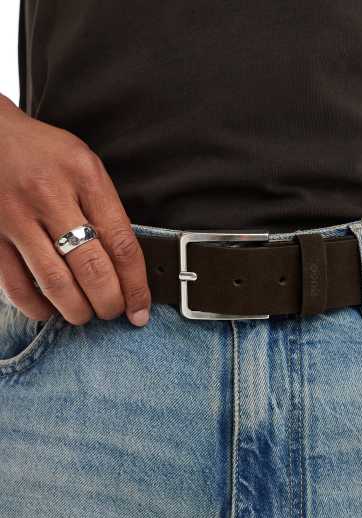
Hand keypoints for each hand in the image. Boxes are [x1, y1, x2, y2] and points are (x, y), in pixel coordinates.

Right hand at [0, 95, 150, 326]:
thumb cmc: (42, 153)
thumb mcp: (84, 166)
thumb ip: (105, 210)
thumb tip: (126, 268)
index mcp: (84, 176)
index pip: (122, 244)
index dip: (136, 286)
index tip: (140, 309)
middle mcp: (50, 195)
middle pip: (92, 268)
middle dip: (108, 302)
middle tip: (111, 312)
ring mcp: (15, 216)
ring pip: (55, 283)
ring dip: (76, 310)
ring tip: (84, 314)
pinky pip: (16, 284)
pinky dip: (36, 307)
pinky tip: (48, 308)